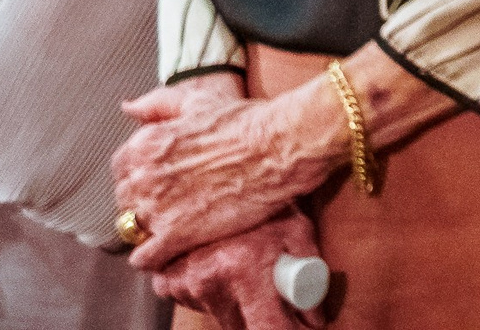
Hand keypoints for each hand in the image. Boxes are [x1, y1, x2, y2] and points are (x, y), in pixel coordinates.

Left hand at [115, 75, 339, 270]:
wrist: (279, 146)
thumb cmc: (244, 121)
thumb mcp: (197, 101)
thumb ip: (158, 104)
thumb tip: (129, 108)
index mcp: (144, 145)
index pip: (120, 170)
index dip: (142, 176)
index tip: (163, 181)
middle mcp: (142, 177)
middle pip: (126, 202)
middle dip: (146, 204)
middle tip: (175, 204)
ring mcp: (157, 208)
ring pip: (133, 231)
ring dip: (150, 231)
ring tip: (176, 227)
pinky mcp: (176, 235)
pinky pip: (145, 258)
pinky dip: (155, 258)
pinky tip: (173, 250)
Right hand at [147, 208, 327, 329]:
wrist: (224, 167)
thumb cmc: (269, 197)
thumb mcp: (297, 230)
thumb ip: (310, 275)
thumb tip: (315, 319)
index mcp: (244, 269)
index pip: (266, 329)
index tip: (297, 328)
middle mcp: (209, 279)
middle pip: (239, 325)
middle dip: (261, 315)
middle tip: (274, 291)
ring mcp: (183, 279)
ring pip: (216, 312)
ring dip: (234, 301)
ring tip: (246, 267)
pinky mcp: (165, 276)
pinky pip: (190, 297)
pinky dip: (207, 288)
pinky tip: (221, 262)